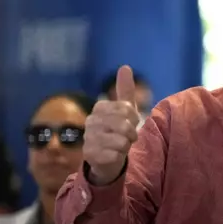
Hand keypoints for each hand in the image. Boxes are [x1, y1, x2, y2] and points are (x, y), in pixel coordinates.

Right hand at [84, 65, 140, 184]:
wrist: (107, 157)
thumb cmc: (118, 130)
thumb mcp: (125, 110)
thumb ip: (125, 90)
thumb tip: (125, 66)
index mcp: (99, 107)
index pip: (127, 109)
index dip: (134, 119)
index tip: (131, 123)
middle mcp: (91, 121)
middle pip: (124, 126)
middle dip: (132, 134)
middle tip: (128, 137)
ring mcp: (88, 138)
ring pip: (121, 141)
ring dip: (126, 145)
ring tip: (120, 146)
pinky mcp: (89, 155)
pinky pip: (115, 155)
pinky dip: (119, 156)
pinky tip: (113, 155)